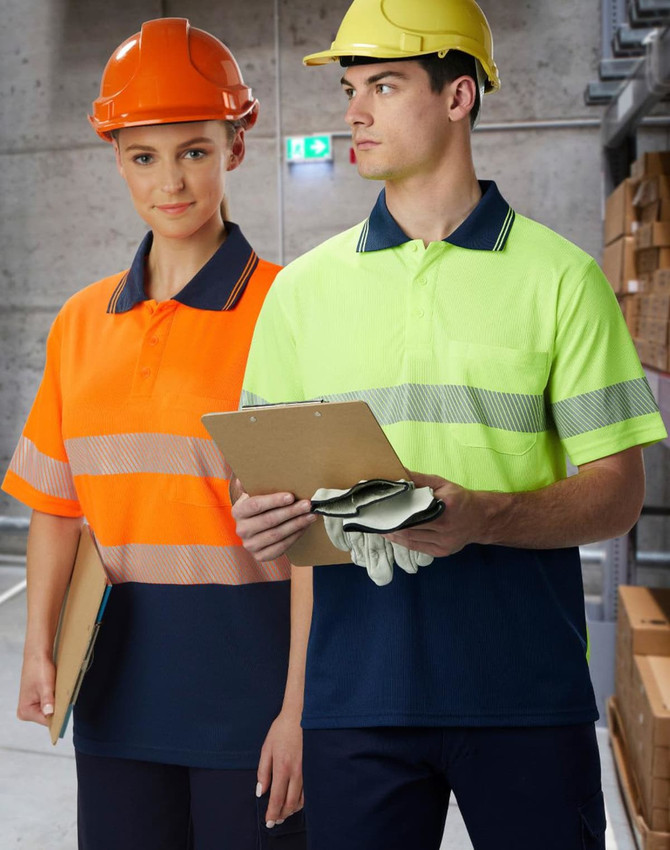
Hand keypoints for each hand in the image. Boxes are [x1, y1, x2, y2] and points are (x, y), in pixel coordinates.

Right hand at [17, 652, 55, 726]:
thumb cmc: (39, 669)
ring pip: (49, 710)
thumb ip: (47, 700)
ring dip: (56, 703)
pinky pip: (49, 705)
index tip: (66, 712)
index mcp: (25, 711)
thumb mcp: (45, 685)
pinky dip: (54, 699)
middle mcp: (25, 711)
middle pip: (48, 717)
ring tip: (57, 692)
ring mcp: (31, 706)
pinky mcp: (36, 701)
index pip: (46, 721)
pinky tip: (56, 692)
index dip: (58, 716)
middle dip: (56, 708)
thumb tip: (50, 713)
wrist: (38, 655)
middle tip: (62, 698)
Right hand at [232, 490, 316, 561]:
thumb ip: (251, 484)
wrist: (258, 529)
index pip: (255, 505)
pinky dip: (295, 536)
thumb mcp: (254, 494)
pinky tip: (305, 527)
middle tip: (307, 505)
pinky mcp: (261, 556)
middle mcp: (241, 530)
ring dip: (297, 524)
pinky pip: (281, 547)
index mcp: (238, 511)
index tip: (291, 496)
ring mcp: (250, 545)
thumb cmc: (261, 507)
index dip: (274, 501)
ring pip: (277, 534)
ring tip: (311, 515)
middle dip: (291, 512)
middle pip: (269, 520)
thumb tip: (242, 479)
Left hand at [256, 710, 303, 826]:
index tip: (268, 822)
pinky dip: (302, 800)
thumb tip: (261, 791)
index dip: (272, 813)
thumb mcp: (266, 748)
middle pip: (291, 803)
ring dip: (292, 809)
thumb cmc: (282, 730)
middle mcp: (297, 772)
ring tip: (284, 812)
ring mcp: (308, 770)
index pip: (277, 798)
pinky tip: (296, 800)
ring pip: (302, 800)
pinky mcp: (315, 767)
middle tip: (275, 820)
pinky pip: (310, 790)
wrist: (301, 714)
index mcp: (282, 767)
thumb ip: (263, 772)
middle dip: (282, 815)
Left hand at [384, 471, 483, 557]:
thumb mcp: (442, 483)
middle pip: (410, 526)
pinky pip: (416, 547)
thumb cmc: (459, 499)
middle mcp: (445, 526)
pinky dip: (402, 541)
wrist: (480, 519)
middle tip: (373, 518)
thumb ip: (419, 479)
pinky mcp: (441, 552)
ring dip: (392, 533)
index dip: (394, 511)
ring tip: (378, 526)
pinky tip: (392, 535)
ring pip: (410, 539)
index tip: (379, 507)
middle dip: (389, 523)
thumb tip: (399, 472)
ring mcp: (444, 542)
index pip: (414, 510)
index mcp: (446, 506)